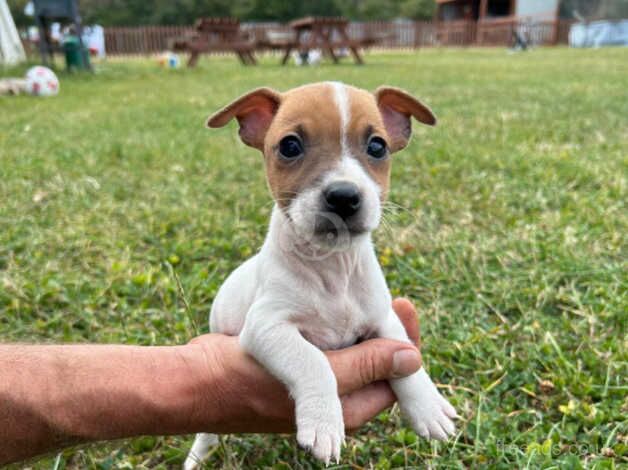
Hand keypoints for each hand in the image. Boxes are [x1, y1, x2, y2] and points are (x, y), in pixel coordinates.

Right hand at [185, 298, 421, 432]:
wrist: (198, 379)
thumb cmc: (247, 380)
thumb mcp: (312, 371)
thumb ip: (364, 366)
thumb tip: (413, 358)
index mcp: (349, 409)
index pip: (395, 376)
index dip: (404, 341)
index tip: (404, 302)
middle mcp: (340, 401)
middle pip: (379, 366)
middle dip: (389, 332)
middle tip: (395, 297)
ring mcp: (321, 386)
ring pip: (357, 354)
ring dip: (366, 327)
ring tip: (374, 295)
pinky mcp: (304, 371)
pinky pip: (335, 349)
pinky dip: (341, 328)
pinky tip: (338, 304)